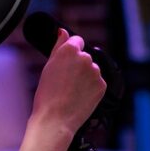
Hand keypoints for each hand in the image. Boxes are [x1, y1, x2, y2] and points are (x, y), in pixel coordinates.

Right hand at [30, 29, 106, 143]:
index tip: (66, 63)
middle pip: (84, 56)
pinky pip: (97, 82)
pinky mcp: (102, 85)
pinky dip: (90, 88)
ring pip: (91, 70)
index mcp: (70, 50)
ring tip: (71, 91)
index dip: (70, 52)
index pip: (77, 41)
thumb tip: (63, 31)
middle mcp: (86, 58)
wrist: (55, 119)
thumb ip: (58, 45)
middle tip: (65, 81)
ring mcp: (95, 72)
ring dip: (85, 77)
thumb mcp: (49, 66)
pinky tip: (79, 96)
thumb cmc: (47, 94)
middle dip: (77, 65)